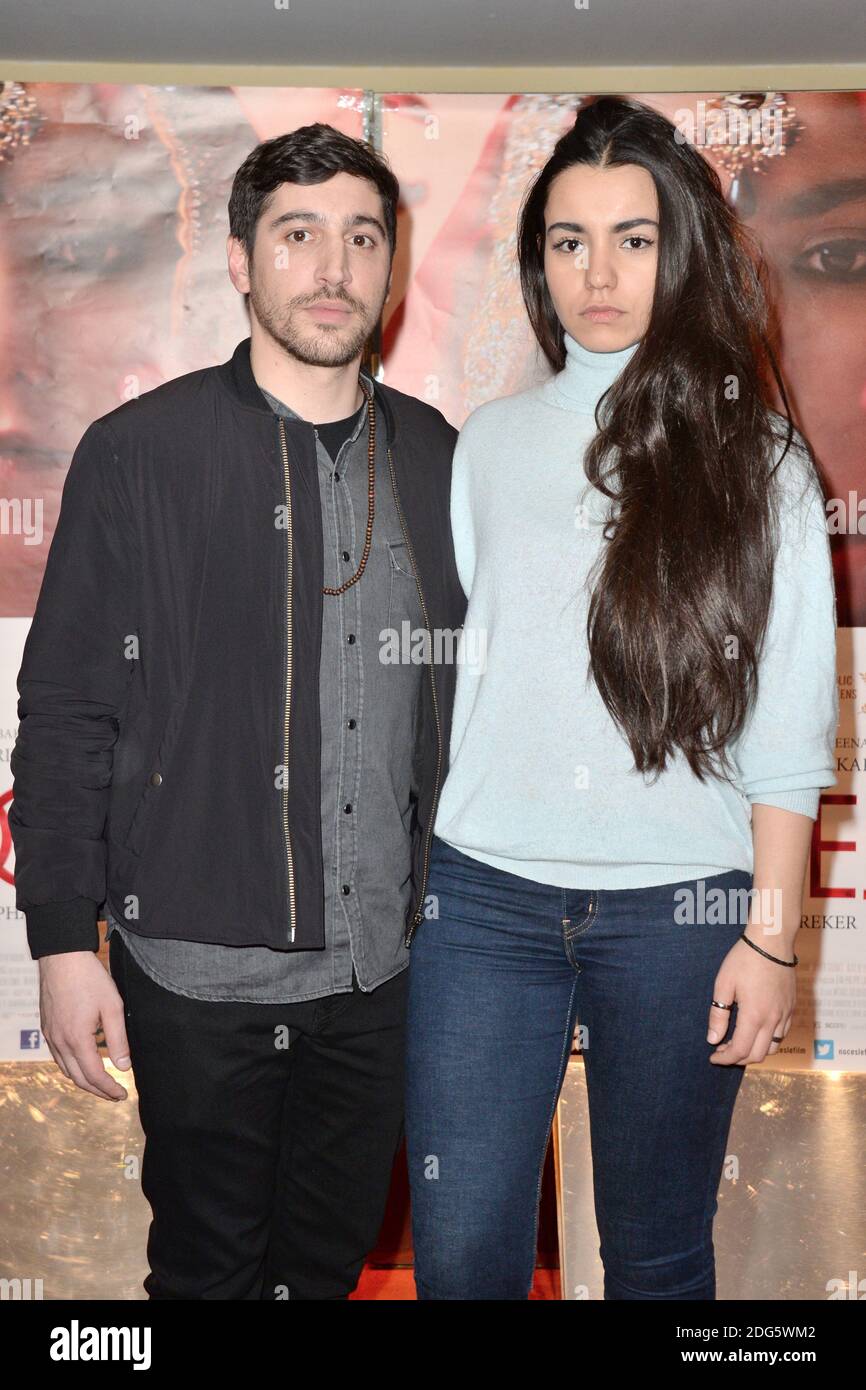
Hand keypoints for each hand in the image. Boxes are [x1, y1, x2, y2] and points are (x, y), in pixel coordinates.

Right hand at [38, 952, 131, 1100]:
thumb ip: (119, 1039)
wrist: (62, 958)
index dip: (109, 1089)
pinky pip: (58, 1057)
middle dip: (97, 1091)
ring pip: (66, 1069)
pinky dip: (72, 1067)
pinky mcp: (47, 1028)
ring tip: (102, 1084)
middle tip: (114, 1095)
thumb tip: (124, 1067)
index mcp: (77, 1039)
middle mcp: (60, 1042)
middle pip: (78, 1078)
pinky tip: (84, 1063)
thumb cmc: (89, 979)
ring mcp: (50, 1035)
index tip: (122, 1094)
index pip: (95, 1076)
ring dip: (84, 1081)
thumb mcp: (113, 1007)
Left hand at [707, 936, 795, 1065]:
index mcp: (754, 1016)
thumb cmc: (744, 959)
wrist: (772, 942)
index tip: (713, 1057)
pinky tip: (755, 1030)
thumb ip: (718, 1014)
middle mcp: (773, 1019)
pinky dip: (768, 1040)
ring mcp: (785, 1014)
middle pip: (758, 1055)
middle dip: (738, 1059)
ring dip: (754, 1051)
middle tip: (722, 1051)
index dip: (725, 1059)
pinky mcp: (791, 1007)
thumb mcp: (724, 985)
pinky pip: (782, 1034)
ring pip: (772, 1047)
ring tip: (737, 1042)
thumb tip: (713, 1039)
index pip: (740, 1051)